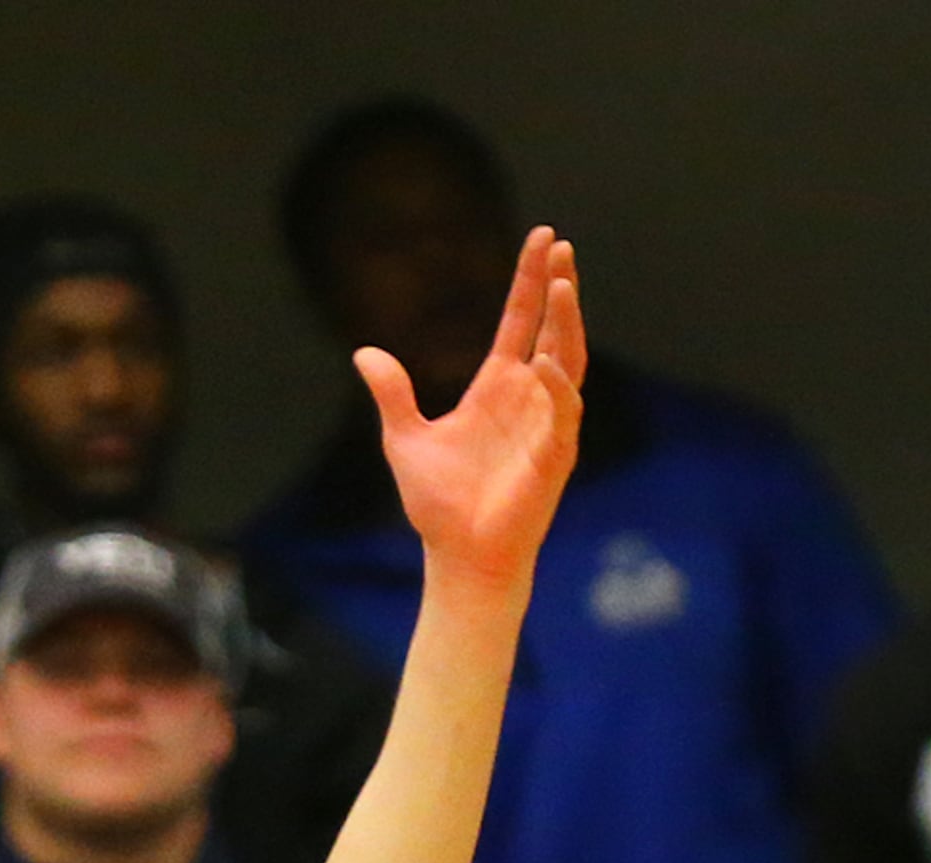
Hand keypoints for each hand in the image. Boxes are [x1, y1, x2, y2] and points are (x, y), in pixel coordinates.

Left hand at [361, 224, 583, 590]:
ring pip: (566, 359)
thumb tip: (364, 352)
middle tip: (561, 244)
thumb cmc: (438, 503)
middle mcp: (528, 396)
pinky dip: (554, 386)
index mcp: (497, 387)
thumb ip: (392, 394)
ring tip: (564, 283)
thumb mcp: (405, 438)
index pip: (520, 322)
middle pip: (551, 329)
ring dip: (567, 323)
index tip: (543, 239)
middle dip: (557, 287)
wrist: (457, 554)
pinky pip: (563, 411)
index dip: (530, 282)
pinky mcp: (554, 454)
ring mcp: (547, 422)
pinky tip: (541, 361)